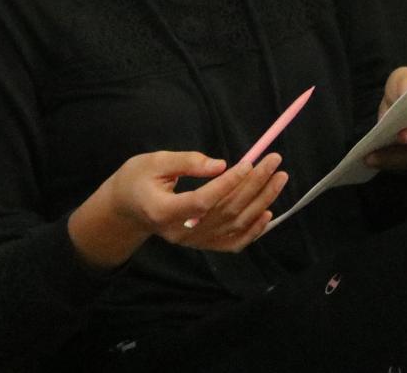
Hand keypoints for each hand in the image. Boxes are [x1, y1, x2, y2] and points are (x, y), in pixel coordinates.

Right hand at [69, 150, 288, 268]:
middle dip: (253, 185)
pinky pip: (232, 242)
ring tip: (279, 178)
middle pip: (225, 212)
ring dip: (261, 202)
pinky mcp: (201, 245)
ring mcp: (193, 242)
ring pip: (234, 225)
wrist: (127, 209)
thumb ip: (186, 162)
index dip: (228, 184)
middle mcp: (180, 233)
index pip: (203, 201)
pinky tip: (267, 212)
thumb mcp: (153, 162)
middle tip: (274, 161)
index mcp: (163, 211)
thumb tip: (220, 165)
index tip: (249, 163)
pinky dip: (253, 230)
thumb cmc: (136, 180)